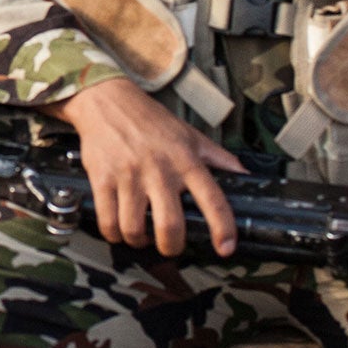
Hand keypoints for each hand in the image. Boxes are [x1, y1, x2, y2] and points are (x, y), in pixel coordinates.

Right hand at [49, 78, 244, 257]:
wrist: (108, 101)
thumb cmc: (151, 120)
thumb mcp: (190, 135)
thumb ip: (219, 157)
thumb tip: (245, 174)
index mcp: (186, 160)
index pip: (212, 199)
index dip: (222, 228)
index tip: (225, 247)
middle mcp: (159, 170)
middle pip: (170, 225)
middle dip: (172, 247)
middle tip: (171, 247)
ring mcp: (129, 175)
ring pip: (134, 228)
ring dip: (139, 241)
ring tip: (142, 237)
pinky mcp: (102, 179)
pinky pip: (107, 220)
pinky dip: (113, 234)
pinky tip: (118, 230)